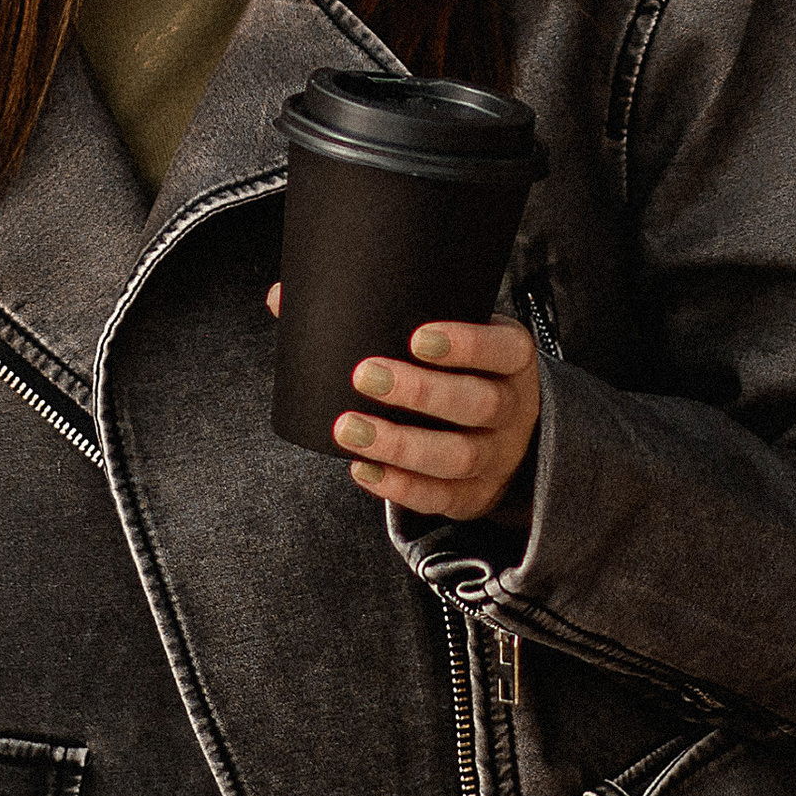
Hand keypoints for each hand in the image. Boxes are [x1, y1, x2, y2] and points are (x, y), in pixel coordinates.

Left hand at [262, 290, 540, 525]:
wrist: (508, 434)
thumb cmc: (460, 370)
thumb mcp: (447, 337)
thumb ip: (383, 315)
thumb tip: (282, 297)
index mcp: (513, 359)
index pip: (502, 349)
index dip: (465, 344)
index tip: (416, 336)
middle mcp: (512, 409)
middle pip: (477, 403)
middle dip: (420, 392)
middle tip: (364, 376)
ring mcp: (496, 457)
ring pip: (456, 456)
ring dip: (400, 444)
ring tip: (349, 429)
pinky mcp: (472, 496)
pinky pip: (440, 497)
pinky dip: (400, 487)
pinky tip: (362, 468)